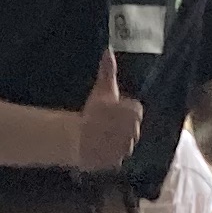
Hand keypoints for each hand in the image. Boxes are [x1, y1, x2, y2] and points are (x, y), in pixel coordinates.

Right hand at [73, 53, 142, 171]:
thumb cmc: (90, 113)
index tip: (112, 112)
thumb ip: (108, 70)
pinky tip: (99, 149)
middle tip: (105, 125)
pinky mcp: (116, 162)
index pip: (136, 111)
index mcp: (134, 114)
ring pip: (126, 145)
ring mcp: (126, 149)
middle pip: (132, 129)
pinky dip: (110, 156)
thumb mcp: (101, 89)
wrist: (75, 138)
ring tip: (102, 137)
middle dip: (121, 127)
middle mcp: (134, 132)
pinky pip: (117, 159)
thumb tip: (108, 50)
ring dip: (117, 141)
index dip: (123, 111)